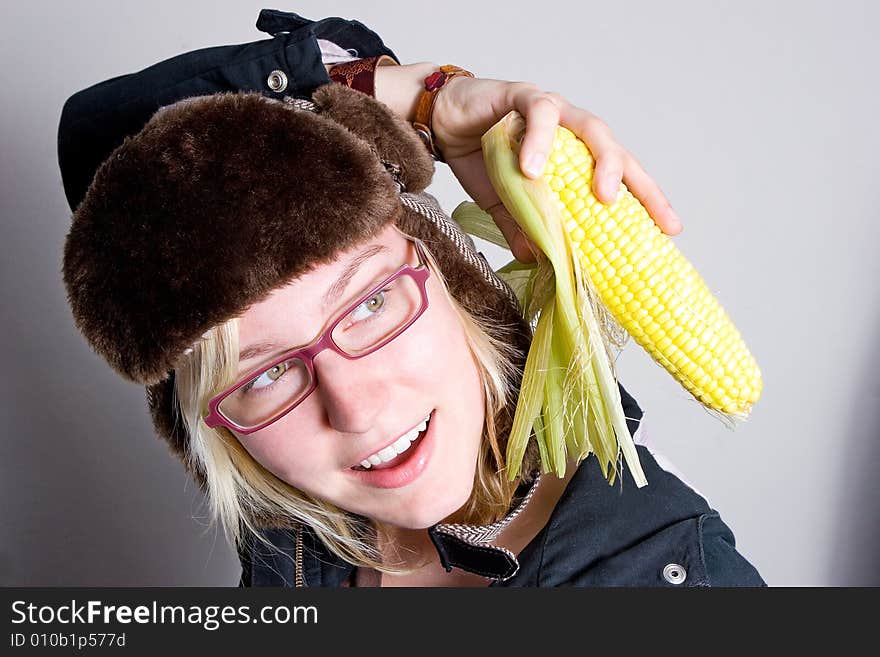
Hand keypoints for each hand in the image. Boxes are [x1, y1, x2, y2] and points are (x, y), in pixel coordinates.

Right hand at [431, 77, 682, 262]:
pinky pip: (539, 113)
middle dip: (638, 183)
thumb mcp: (504, 204)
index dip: (646, 200)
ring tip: (602, 196)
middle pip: (619, 151)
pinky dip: (540, 139)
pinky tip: (533, 168)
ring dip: (602, 162)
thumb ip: (523, 225)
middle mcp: (572, 130)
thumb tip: (537, 258)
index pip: (621, 178)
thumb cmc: (480, 158)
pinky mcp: (521, 95)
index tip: (670, 230)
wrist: (442, 124)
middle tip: (649, 219)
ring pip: (591, 128)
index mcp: (575, 157)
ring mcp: (551, 110)